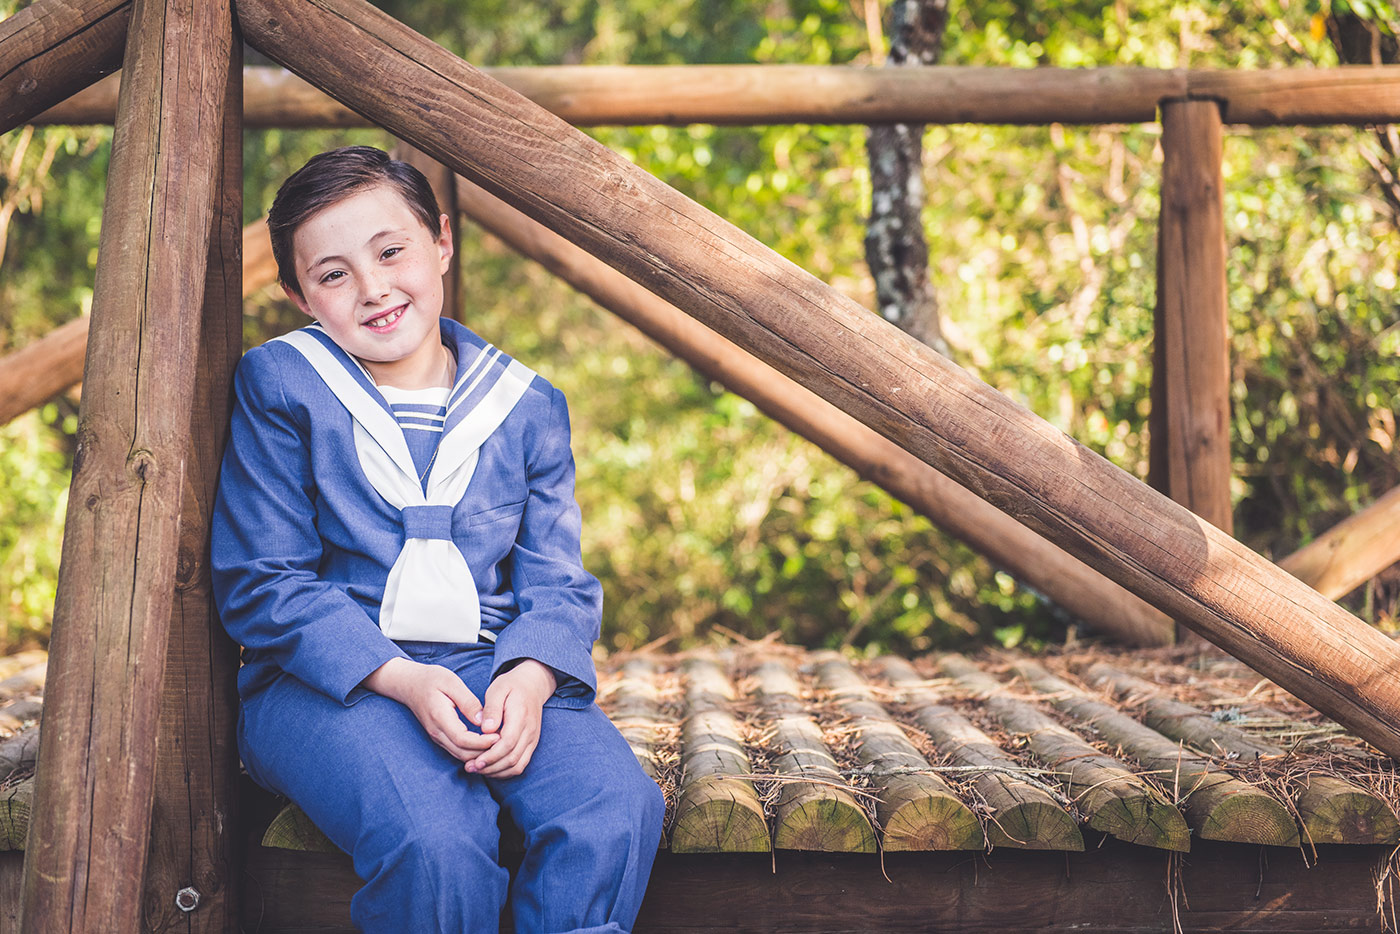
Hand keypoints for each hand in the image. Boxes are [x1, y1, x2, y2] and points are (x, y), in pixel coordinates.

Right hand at [363, 657, 497, 762]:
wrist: (409, 684)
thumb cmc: (431, 679)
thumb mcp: (451, 682)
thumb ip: (467, 702)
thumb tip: (483, 720)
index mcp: (440, 718)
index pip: (463, 740)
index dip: (483, 742)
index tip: (500, 735)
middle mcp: (437, 732)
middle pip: (463, 753)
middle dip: (485, 752)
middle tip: (504, 743)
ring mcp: (437, 737)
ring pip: (461, 756)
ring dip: (480, 755)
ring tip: (498, 745)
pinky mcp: (439, 738)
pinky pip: (457, 751)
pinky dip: (473, 752)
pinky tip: (487, 744)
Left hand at [466, 660, 556, 777]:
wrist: (533, 685)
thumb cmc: (511, 686)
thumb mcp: (498, 689)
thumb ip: (492, 709)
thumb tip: (486, 729)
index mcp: (521, 716)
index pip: (508, 743)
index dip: (491, 755)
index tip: (474, 760)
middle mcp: (529, 731)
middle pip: (512, 758)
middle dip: (490, 767)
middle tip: (470, 767)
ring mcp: (532, 739)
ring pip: (517, 765)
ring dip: (496, 772)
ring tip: (477, 770)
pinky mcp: (531, 744)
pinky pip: (520, 765)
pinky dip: (505, 771)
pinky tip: (489, 769)